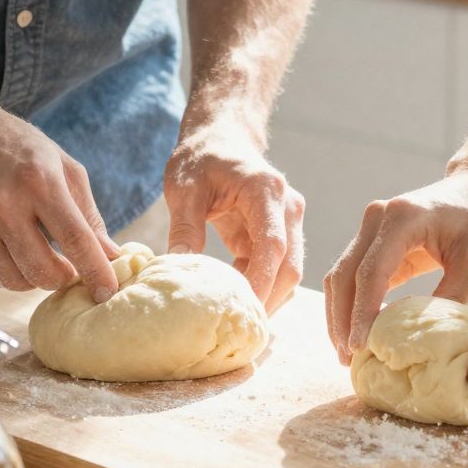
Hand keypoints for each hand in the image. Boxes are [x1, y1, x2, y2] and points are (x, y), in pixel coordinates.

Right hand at [0, 96, 117, 300]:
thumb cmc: (15, 146)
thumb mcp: (61, 165)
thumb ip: (87, 212)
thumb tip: (110, 255)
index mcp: (39, 181)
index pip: (75, 239)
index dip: (96, 271)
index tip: (108, 293)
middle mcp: (3, 203)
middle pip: (44, 271)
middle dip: (63, 279)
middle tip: (68, 269)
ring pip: (15, 280)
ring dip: (34, 277)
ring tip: (38, 254)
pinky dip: (6, 268)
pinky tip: (8, 245)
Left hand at [163, 119, 303, 310]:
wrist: (221, 137)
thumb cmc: (201, 158)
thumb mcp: (184, 188)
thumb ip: (184, 227)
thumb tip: (177, 269)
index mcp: (266, 191)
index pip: (273, 245)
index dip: (261, 281)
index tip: (242, 309)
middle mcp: (287, 207)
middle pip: (290, 265)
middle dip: (268, 299)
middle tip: (237, 330)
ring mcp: (288, 221)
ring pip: (288, 271)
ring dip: (266, 296)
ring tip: (233, 321)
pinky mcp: (279, 233)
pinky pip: (276, 268)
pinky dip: (259, 286)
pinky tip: (232, 297)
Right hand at [324, 165, 467, 363]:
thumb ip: (449, 298)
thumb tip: (427, 345)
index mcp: (402, 218)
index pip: (370, 272)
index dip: (363, 313)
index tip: (360, 348)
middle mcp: (377, 217)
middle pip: (344, 275)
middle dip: (343, 320)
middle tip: (349, 360)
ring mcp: (371, 226)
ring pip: (340, 276)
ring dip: (340, 315)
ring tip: (347, 353)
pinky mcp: (373, 239)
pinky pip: (352, 274)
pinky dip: (350, 303)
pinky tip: (357, 332)